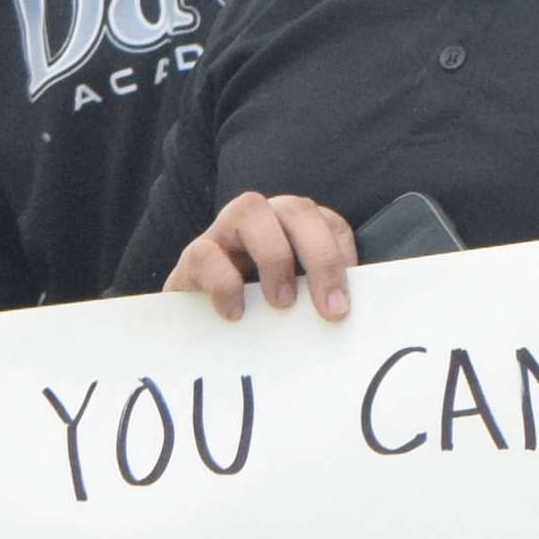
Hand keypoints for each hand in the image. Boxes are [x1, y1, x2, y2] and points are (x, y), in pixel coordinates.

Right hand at [164, 193, 357, 322]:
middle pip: (297, 209)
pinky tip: (236, 314)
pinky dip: (225, 284)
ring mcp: (223, 231)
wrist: (197, 329)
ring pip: (249, 210)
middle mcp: (261, 218)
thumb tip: (345, 314)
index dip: (343, 256)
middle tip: (331, 309)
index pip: (329, 223)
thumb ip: (318, 299)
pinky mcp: (192, 257)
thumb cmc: (255, 312)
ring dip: (274, 257)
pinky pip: (206, 253)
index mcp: (292, 228)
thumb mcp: (295, 303)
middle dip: (321, 257)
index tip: (347, 302)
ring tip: (282, 303)